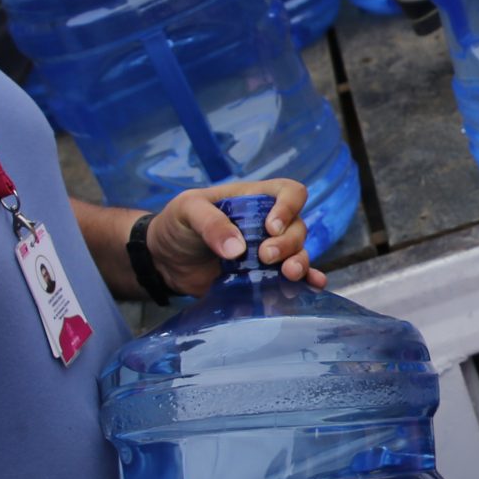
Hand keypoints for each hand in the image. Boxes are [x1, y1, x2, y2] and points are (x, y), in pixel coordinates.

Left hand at [149, 180, 325, 292]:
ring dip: (299, 262)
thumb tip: (237, 250)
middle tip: (264, 256)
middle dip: (287, 243)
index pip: (289, 192)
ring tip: (288, 275)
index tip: (270, 227)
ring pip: (299, 252)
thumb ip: (210, 224)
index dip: (288, 207)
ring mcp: (268, 252)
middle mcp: (267, 225)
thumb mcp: (187, 210)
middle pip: (298, 227)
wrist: (164, 260)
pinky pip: (294, 278)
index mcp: (254, 199)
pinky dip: (308, 281)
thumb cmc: (177, 224)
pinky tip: (315, 286)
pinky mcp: (263, 277)